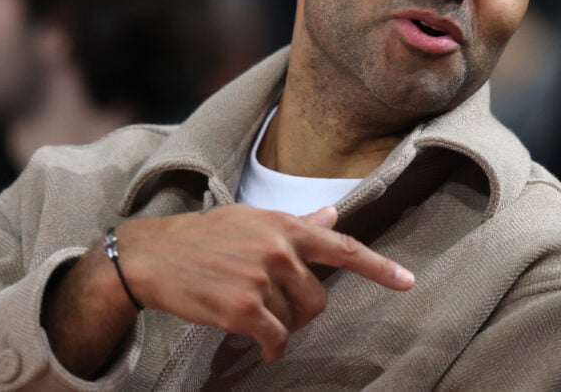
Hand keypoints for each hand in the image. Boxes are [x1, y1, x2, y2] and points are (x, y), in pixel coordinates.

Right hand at [116, 204, 413, 361]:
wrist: (154, 256)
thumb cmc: (204, 236)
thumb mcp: (251, 220)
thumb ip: (297, 223)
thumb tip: (334, 213)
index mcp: (284, 225)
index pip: (341, 246)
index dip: (378, 266)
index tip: (406, 281)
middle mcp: (278, 249)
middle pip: (318, 298)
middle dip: (300, 310)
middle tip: (274, 307)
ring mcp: (261, 278)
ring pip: (294, 320)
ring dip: (278, 325)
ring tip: (250, 312)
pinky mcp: (243, 309)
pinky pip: (275, 339)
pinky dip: (270, 348)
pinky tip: (258, 346)